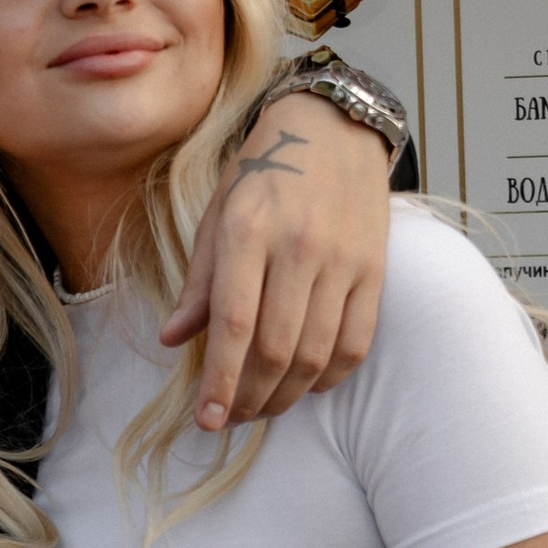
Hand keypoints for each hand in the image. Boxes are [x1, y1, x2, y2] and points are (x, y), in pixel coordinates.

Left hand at [162, 98, 388, 427]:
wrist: (334, 128)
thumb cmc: (264, 170)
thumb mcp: (218, 213)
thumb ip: (201, 281)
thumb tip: (173, 340)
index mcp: (249, 230)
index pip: (233, 324)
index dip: (219, 380)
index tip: (207, 419)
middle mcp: (299, 247)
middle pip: (276, 348)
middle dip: (249, 398)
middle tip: (230, 419)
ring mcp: (343, 260)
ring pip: (317, 353)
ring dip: (286, 394)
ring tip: (262, 408)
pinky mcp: (374, 269)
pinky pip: (355, 342)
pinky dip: (330, 375)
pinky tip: (306, 384)